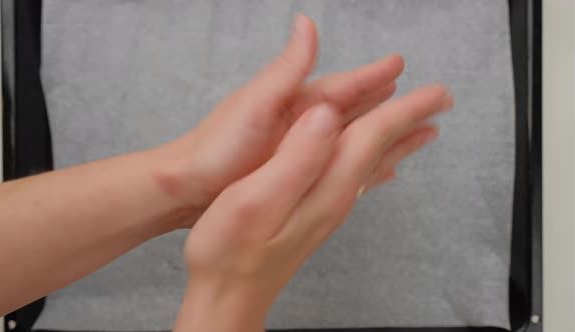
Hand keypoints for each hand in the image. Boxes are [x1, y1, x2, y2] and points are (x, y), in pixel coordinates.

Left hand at [152, 14, 403, 226]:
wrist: (188, 188)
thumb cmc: (217, 146)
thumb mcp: (256, 103)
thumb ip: (287, 69)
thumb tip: (306, 22)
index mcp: (296, 102)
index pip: (347, 86)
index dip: (375, 77)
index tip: (401, 65)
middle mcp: (302, 122)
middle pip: (356, 110)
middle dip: (388, 102)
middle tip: (422, 99)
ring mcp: (299, 148)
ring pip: (351, 137)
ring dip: (378, 132)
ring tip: (409, 132)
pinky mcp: (294, 171)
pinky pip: (337, 163)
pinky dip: (357, 161)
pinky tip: (370, 166)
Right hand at [176, 85, 452, 331]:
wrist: (228, 297)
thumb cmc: (231, 252)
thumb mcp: (256, 199)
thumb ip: (295, 157)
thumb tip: (326, 116)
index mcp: (325, 186)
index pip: (374, 138)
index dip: (404, 109)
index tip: (436, 91)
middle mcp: (335, 197)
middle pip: (381, 150)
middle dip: (411, 122)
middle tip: (441, 101)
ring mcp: (326, 208)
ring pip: (372, 164)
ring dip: (397, 141)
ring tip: (422, 129)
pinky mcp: (313, 214)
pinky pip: (357, 179)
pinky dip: (374, 163)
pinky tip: (380, 169)